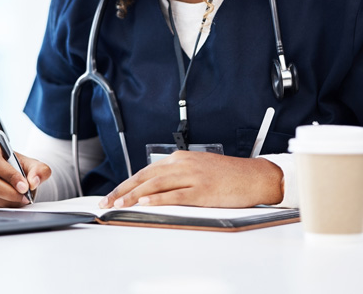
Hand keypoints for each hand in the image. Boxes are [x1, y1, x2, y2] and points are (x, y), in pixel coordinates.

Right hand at [0, 142, 51, 207]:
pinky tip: (11, 202)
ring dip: (7, 201)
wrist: (10, 174)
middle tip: (24, 197)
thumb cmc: (18, 166)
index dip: (9, 176)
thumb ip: (39, 170)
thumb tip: (33, 182)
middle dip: (8, 192)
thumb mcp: (32, 164)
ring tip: (21, 200)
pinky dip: (2, 206)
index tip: (24, 186)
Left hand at [98, 151, 283, 208]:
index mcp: (179, 158)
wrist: (255, 176)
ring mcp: (192, 176)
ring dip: (134, 195)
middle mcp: (182, 164)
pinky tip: (145, 203)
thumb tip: (154, 189)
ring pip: (155, 185)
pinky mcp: (202, 190)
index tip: (113, 194)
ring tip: (119, 204)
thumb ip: (176, 176)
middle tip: (107, 202)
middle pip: (145, 177)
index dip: (126, 184)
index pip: (145, 171)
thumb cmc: (227, 176)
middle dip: (123, 190)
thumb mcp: (197, 169)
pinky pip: (175, 195)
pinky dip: (158, 199)